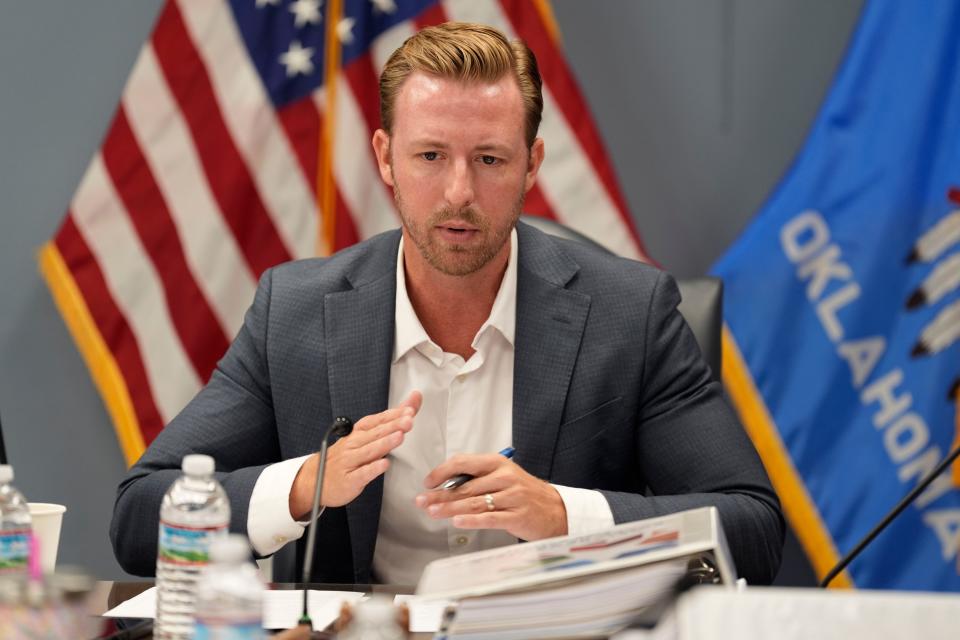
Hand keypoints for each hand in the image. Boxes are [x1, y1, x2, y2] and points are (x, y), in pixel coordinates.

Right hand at [289, 391, 421, 518]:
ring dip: (384, 443)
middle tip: (408, 420)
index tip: (409, 410)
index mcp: (358, 432)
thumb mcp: (365, 436)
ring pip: (369, 451)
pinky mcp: (349, 480)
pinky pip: (362, 473)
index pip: (377, 420)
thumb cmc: (346, 456)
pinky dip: (373, 468)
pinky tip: (384, 464)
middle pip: (375, 433)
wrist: (315, 478)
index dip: (393, 415)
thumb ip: (390, 422)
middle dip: (392, 426)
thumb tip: (411, 404)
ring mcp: (350, 461)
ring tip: (399, 436)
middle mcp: (353, 444)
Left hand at [414, 453, 567, 540]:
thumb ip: (477, 478)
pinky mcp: (517, 516)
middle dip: (440, 494)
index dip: (442, 472)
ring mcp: (512, 497)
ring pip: (474, 502)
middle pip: (465, 486)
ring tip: (432, 512)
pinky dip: (471, 521)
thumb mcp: (502, 475)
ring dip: (450, 508)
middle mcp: (504, 477)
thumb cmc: (523, 492)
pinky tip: (457, 522)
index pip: (463, 462)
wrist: (555, 509)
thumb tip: (445, 485)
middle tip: (422, 500)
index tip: (428, 482)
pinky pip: (489, 518)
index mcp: (497, 463)